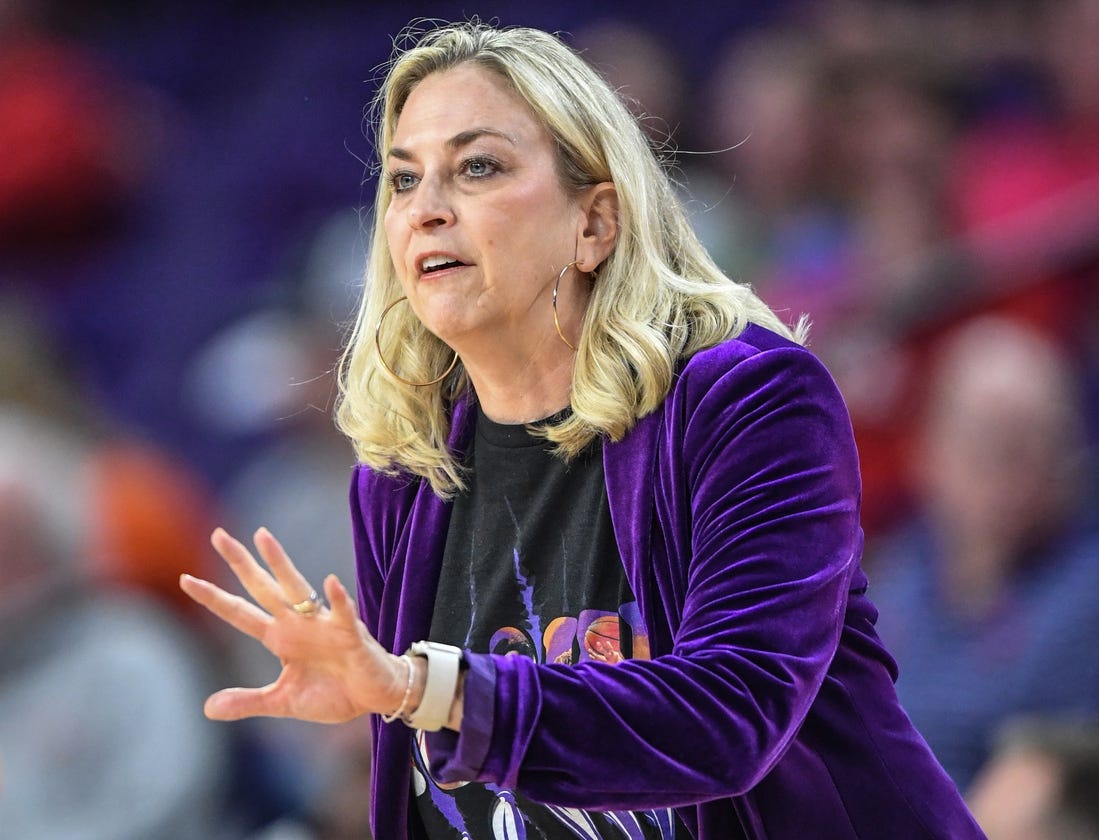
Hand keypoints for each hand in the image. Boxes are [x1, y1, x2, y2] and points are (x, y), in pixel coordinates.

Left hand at [180, 527, 403, 723]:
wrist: (374, 697)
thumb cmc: (332, 693)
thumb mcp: (283, 702)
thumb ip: (248, 701)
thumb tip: (207, 709)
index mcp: (279, 638)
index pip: (239, 613)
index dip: (214, 598)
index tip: (185, 580)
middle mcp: (296, 624)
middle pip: (262, 588)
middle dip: (241, 563)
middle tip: (218, 535)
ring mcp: (322, 626)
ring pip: (297, 588)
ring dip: (280, 564)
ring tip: (263, 538)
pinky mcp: (350, 634)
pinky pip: (343, 613)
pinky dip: (338, 599)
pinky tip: (330, 583)